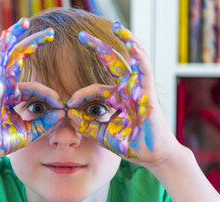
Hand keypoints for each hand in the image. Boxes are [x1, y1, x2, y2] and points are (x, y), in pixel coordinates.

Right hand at [0, 18, 63, 158]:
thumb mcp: (27, 132)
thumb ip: (44, 122)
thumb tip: (62, 111)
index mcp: (12, 97)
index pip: (36, 88)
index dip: (51, 96)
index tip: (61, 107)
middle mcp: (4, 86)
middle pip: (19, 59)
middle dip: (34, 44)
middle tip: (51, 33)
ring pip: (7, 55)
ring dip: (16, 37)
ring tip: (27, 21)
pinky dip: (1, 48)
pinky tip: (8, 34)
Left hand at [67, 22, 177, 166]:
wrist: (151, 157)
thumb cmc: (130, 144)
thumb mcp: (101, 133)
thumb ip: (85, 124)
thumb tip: (68, 113)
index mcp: (117, 99)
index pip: (94, 90)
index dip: (79, 95)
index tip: (67, 105)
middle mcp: (127, 90)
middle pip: (112, 62)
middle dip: (98, 47)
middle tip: (81, 35)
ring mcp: (138, 89)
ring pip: (131, 59)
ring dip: (125, 40)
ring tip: (116, 25)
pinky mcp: (148, 92)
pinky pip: (144, 69)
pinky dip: (138, 55)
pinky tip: (130, 42)